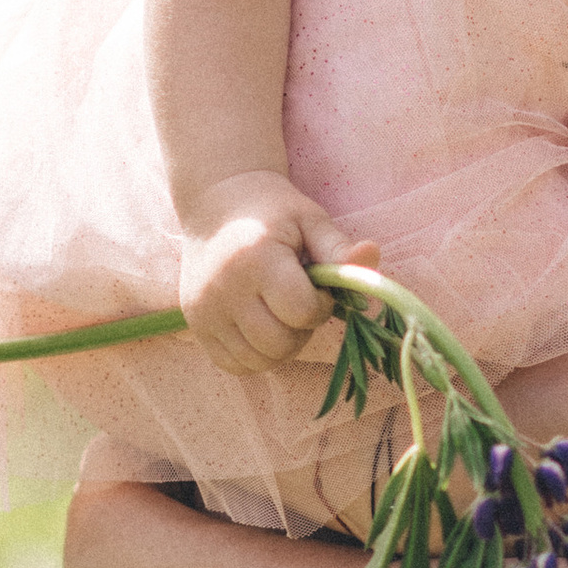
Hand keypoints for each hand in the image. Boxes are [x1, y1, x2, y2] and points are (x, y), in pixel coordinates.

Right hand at [177, 172, 361, 372]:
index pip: (302, 312)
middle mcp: (224, 289)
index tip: (318, 287)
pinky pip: (234, 365)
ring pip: (258, 361)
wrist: (216, 202)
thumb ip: (340, 249)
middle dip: (302, 330)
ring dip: (281, 347)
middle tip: (300, 302)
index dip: (321, 306)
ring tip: (280, 313)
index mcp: (256, 260)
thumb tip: (372, 255)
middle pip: (280, 344)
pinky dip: (256, 356)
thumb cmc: (273, 211)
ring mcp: (205, 311)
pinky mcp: (195, 325)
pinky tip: (261, 327)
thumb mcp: (311, 220)